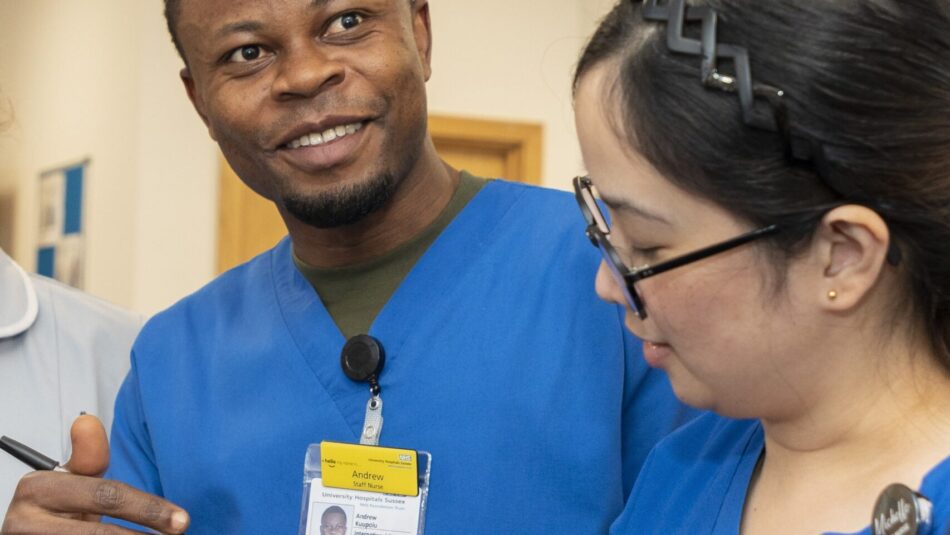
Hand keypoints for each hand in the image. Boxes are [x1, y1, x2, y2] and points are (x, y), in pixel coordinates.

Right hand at [2, 414, 189, 533]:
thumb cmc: (57, 508)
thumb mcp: (71, 481)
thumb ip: (87, 457)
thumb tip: (87, 421)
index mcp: (37, 489)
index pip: (106, 496)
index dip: (148, 508)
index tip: (181, 519)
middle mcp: (24, 522)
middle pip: (100, 533)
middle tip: (178, 533)